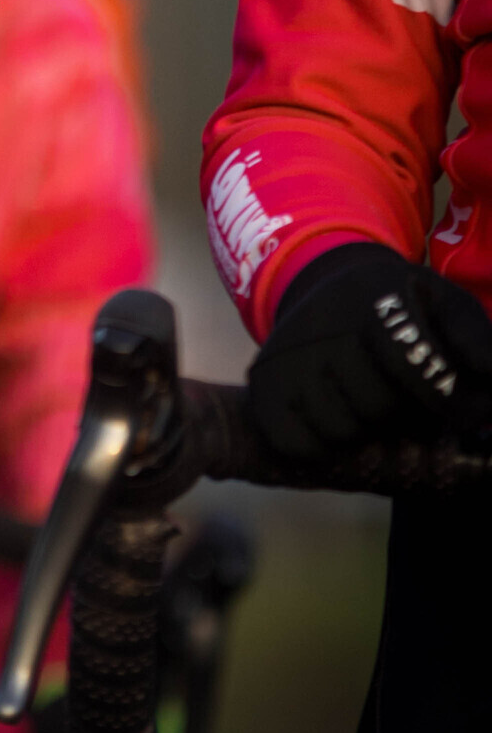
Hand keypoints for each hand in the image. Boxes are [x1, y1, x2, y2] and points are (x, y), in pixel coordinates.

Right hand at [248, 243, 491, 464]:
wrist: (329, 286)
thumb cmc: (402, 308)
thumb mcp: (446, 305)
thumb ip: (475, 342)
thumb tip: (488, 393)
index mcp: (378, 301)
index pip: (421, 371)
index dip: (451, 403)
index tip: (460, 408)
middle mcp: (325, 325)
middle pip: (379, 408)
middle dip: (405, 418)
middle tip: (409, 405)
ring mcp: (288, 356)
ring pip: (340, 432)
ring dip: (365, 434)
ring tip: (371, 407)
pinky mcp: (263, 384)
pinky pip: (298, 445)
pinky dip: (323, 447)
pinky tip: (336, 418)